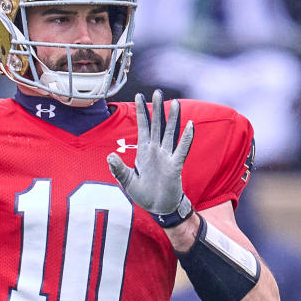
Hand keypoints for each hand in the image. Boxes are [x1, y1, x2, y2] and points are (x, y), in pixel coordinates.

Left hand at [107, 90, 193, 215]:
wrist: (158, 207)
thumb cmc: (143, 194)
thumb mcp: (127, 182)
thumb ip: (118, 169)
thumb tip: (110, 156)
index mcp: (143, 152)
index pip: (142, 127)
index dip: (141, 112)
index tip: (139, 96)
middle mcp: (155, 151)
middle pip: (157, 125)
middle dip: (157, 109)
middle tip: (158, 92)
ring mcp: (166, 157)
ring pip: (170, 133)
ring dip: (172, 119)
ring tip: (175, 103)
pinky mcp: (175, 166)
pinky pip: (182, 149)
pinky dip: (186, 138)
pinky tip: (190, 125)